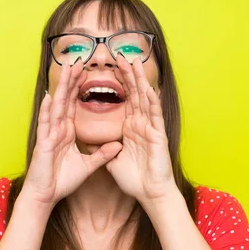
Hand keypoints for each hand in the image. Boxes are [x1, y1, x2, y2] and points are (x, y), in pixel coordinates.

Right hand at [22, 59, 122, 206]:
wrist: (46, 195)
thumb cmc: (61, 181)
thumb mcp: (88, 166)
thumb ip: (102, 154)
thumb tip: (118, 145)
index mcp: (66, 132)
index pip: (74, 105)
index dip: (79, 88)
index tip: (86, 72)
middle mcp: (57, 129)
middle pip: (65, 100)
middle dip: (71, 80)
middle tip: (78, 60)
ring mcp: (49, 135)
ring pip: (56, 106)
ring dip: (61, 87)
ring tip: (67, 69)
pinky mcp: (43, 144)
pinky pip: (46, 124)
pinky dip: (47, 110)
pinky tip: (50, 96)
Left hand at [106, 54, 177, 202]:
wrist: (149, 193)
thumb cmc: (134, 179)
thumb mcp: (112, 160)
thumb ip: (103, 148)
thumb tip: (90, 139)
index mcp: (131, 128)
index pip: (124, 100)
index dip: (118, 84)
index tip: (112, 68)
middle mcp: (141, 124)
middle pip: (134, 94)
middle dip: (128, 74)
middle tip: (121, 55)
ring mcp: (150, 128)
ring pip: (144, 99)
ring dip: (139, 80)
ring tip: (134, 62)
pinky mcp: (158, 135)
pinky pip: (154, 115)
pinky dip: (151, 101)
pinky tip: (147, 87)